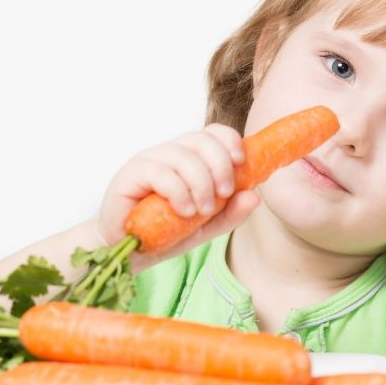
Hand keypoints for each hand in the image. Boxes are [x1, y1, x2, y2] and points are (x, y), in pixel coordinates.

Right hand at [98, 124, 261, 268]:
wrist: (130, 252)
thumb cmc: (166, 233)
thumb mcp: (206, 227)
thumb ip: (230, 213)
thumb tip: (255, 196)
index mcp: (190, 158)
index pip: (213, 132)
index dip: (230, 141)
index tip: (242, 163)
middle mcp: (170, 153)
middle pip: (202, 139)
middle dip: (220, 165)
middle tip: (224, 194)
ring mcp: (149, 160)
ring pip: (183, 156)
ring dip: (201, 184)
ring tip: (201, 211)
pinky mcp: (130, 174)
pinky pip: (160, 172)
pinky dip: (178, 191)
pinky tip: (183, 211)